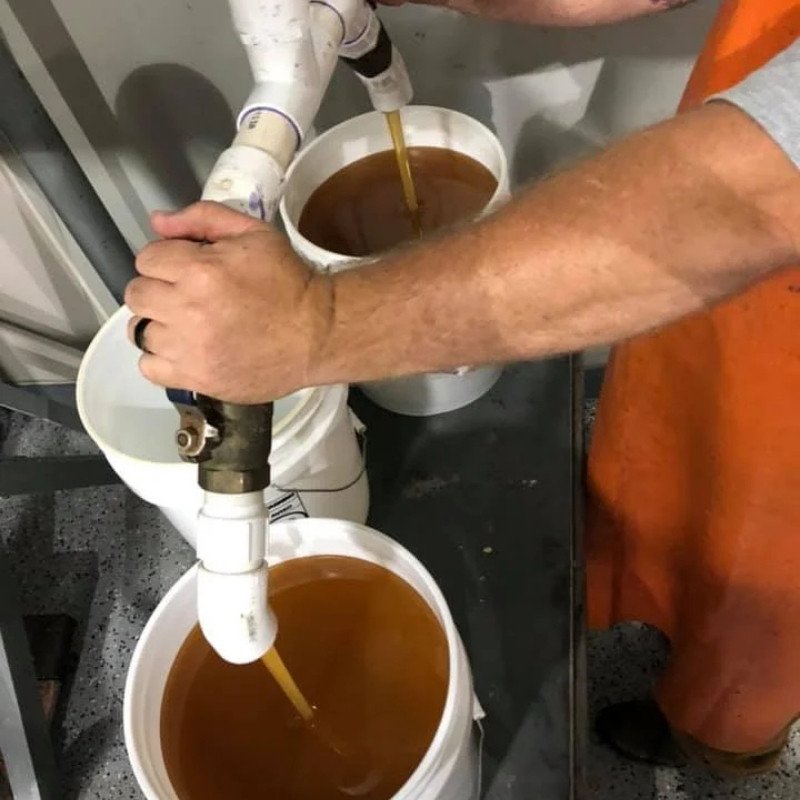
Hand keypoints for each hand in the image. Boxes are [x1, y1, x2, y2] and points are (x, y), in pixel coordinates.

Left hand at [125, 202, 330, 402]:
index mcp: (200, 270)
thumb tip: (157, 221)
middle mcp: (188, 310)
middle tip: (185, 295)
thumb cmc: (288, 281)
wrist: (318, 333)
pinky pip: (149, 367)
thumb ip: (202, 218)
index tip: (187, 268)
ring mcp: (190, 349)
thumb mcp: (254, 234)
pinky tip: (185, 350)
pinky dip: (160, 358)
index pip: (147, 258)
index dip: (167, 259)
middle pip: (136, 294)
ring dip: (159, 324)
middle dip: (157, 289)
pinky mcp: (197, 378)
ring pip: (140, 331)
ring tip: (186, 325)